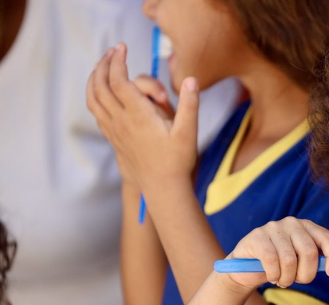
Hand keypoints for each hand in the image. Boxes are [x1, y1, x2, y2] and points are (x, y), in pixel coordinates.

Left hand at [86, 43, 198, 189]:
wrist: (162, 188)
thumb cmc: (178, 161)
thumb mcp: (188, 133)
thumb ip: (190, 105)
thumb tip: (190, 80)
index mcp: (139, 116)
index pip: (120, 81)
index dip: (118, 61)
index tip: (122, 47)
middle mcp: (122, 121)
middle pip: (101, 86)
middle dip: (104, 65)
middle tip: (113, 51)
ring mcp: (115, 130)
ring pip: (93, 98)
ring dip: (94, 79)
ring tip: (101, 66)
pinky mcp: (114, 138)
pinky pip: (96, 112)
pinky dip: (94, 96)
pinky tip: (102, 92)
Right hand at [220, 218, 328, 295]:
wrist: (245, 267)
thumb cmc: (278, 265)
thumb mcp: (300, 261)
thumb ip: (317, 261)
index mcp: (307, 227)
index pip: (328, 238)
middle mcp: (292, 223)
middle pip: (309, 253)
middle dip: (306, 275)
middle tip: (297, 281)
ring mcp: (273, 227)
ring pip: (290, 260)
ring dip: (287, 278)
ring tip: (282, 280)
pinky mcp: (257, 236)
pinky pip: (272, 261)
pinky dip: (274, 275)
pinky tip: (272, 276)